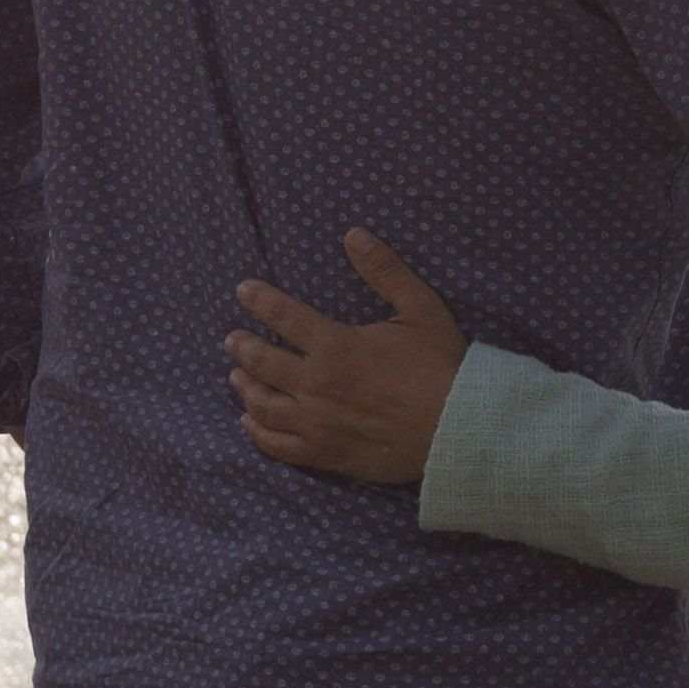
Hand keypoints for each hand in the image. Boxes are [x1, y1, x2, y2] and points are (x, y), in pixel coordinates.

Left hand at [227, 228, 465, 482]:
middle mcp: (315, 384)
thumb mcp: (419, 308)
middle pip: (262, 362)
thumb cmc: (440, 365)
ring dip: (244, 386)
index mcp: (335, 345)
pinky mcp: (322, 453)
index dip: (259, 300)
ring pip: (262, 404)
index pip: (283, 316)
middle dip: (242, 346)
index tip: (243, 291)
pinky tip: (249, 421)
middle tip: (231, 339)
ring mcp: (315, 422)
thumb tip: (353, 234)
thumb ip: (384, 271)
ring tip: (235, 375)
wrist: (457, 428)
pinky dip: (256, 431)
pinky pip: (276, 444)